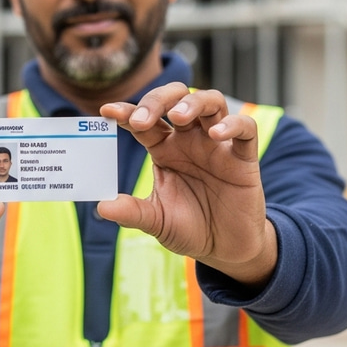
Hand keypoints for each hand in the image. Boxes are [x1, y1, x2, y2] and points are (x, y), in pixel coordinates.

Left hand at [98, 83, 276, 287]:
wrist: (224, 248)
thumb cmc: (188, 227)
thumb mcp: (156, 221)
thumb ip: (132, 212)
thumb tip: (102, 207)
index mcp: (163, 148)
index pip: (143, 120)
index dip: (126, 112)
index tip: (107, 111)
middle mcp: (189, 139)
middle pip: (175, 99)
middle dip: (157, 101)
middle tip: (142, 119)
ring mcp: (216, 145)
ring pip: (210, 102)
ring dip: (193, 102)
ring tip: (178, 117)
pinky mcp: (243, 157)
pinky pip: (245, 128)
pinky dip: (233, 124)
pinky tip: (216, 134)